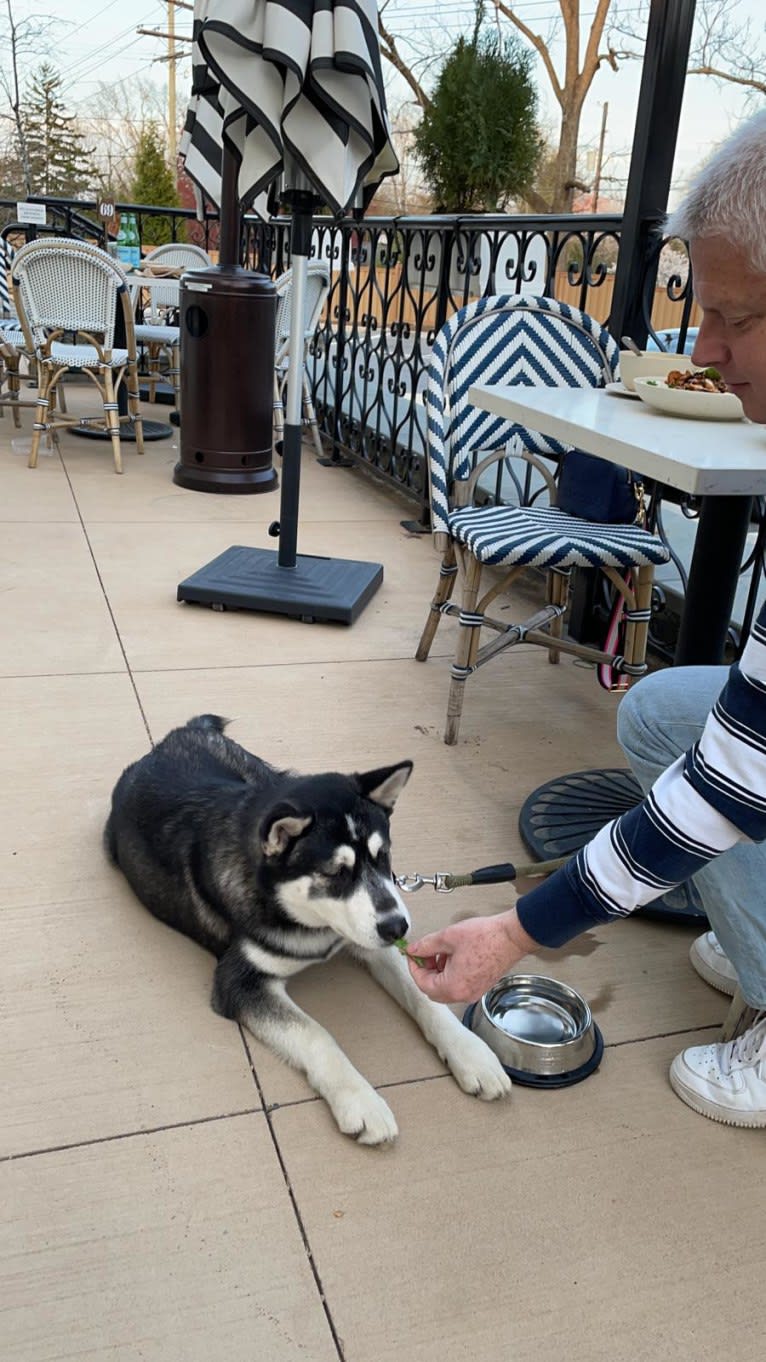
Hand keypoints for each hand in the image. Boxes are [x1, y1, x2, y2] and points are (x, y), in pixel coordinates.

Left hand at [405, 908, 536, 1003]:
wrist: (511, 936)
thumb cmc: (487, 937)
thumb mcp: (448, 937)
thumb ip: (426, 945)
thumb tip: (413, 950)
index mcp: (453, 986)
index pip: (423, 984)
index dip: (414, 968)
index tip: (412, 956)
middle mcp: (464, 994)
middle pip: (433, 991)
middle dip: (425, 972)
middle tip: (424, 955)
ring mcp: (474, 992)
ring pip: (446, 989)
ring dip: (438, 973)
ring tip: (441, 952)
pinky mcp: (481, 986)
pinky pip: (458, 986)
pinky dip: (450, 974)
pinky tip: (453, 956)